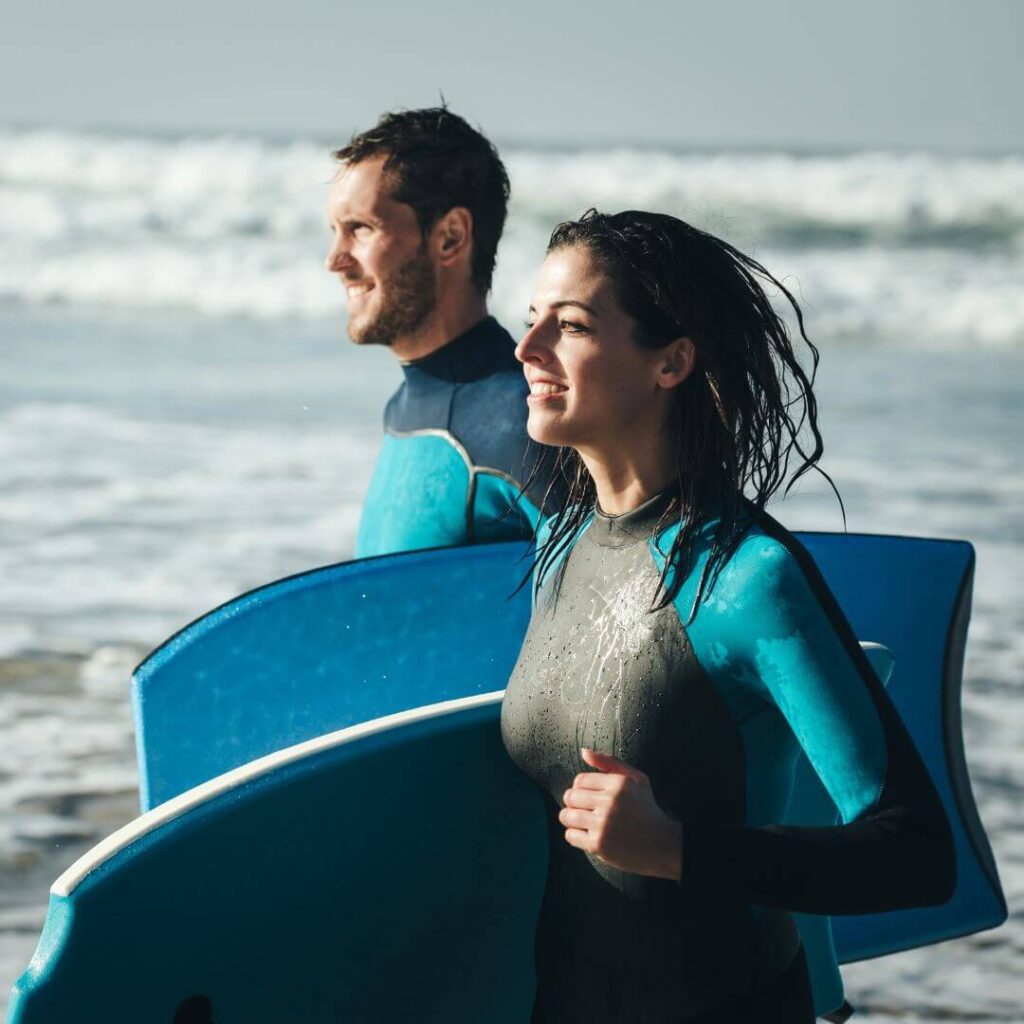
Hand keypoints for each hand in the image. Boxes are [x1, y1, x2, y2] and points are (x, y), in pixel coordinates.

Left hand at [558, 747, 682, 879]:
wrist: (660, 844)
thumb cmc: (646, 809)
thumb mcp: (636, 779)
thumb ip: (610, 762)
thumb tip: (584, 751)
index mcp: (619, 784)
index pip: (580, 780)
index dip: (580, 788)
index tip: (588, 795)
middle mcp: (610, 802)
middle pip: (570, 797)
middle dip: (574, 802)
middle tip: (585, 809)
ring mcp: (603, 824)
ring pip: (567, 816)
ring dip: (571, 818)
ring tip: (584, 820)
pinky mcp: (598, 844)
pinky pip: (570, 835)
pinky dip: (575, 835)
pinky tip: (587, 834)